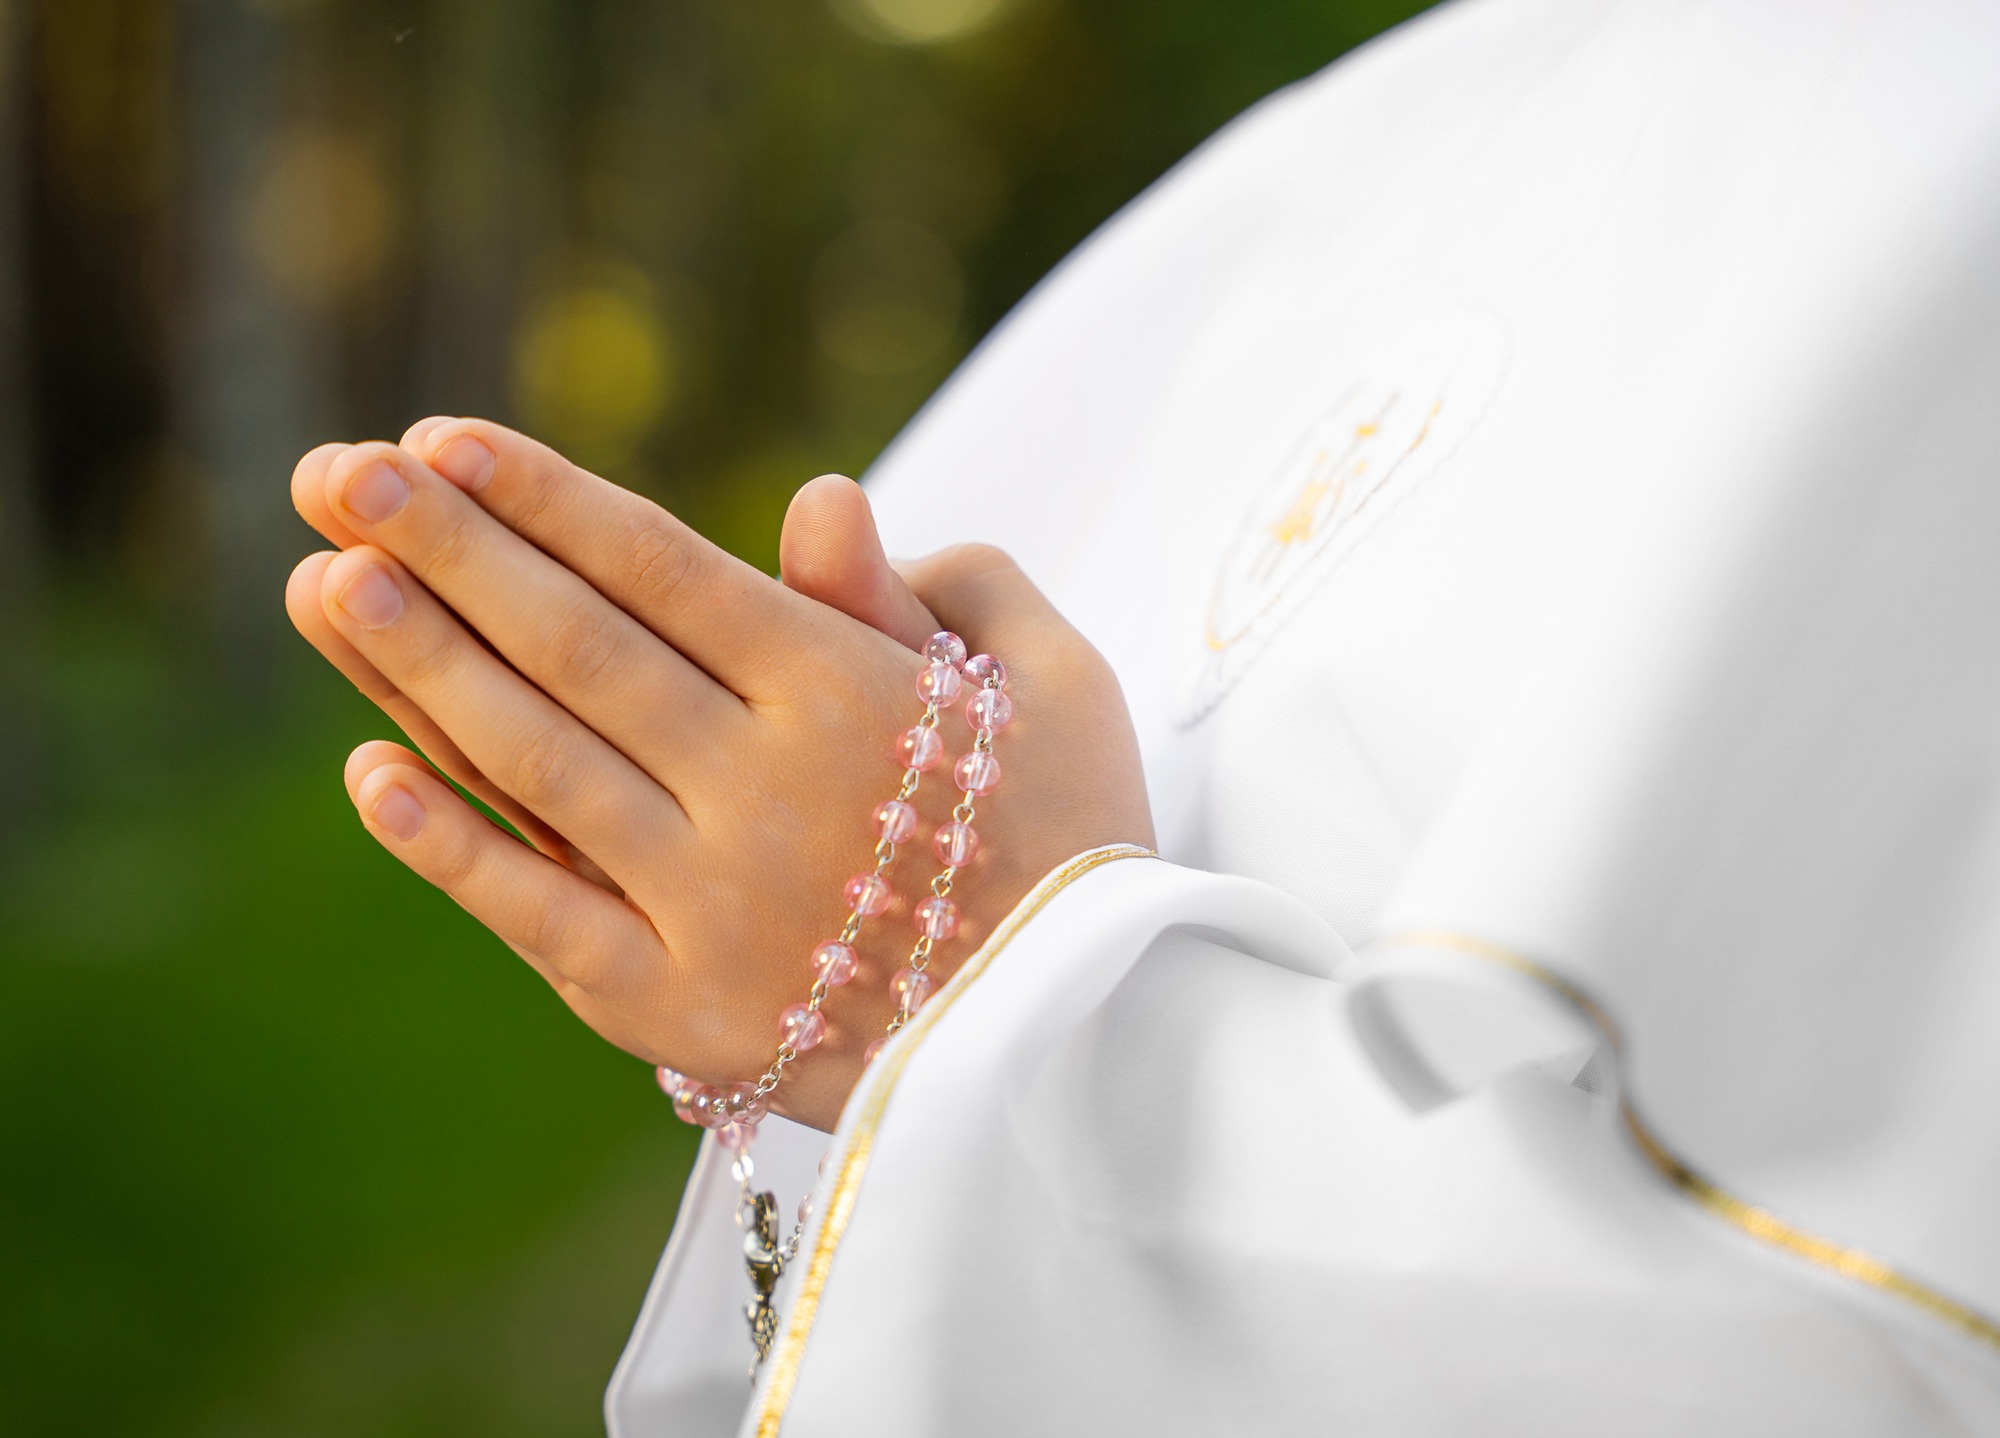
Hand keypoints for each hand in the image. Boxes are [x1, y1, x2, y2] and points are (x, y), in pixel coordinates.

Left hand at [285, 420, 1153, 1129]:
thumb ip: (944, 584)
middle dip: (447, 549)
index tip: (439, 437)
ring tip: (321, 579)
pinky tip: (365, 775)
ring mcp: (711, 905)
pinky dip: (450, 850)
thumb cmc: (1077, 838)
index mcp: (852, 694)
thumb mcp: (1054, 684)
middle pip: (577, 647)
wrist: (1086, 1044)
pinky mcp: (680, 1011)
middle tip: (335, 469)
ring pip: (539, 763)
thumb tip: (818, 506)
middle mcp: (765, 788)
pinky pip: (543, 917)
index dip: (543, 498)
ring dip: (418, 668)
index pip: (664, 569)